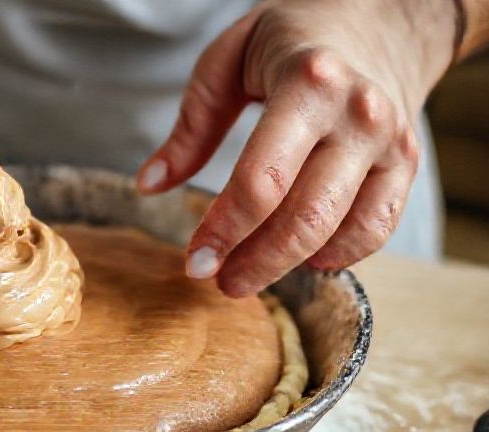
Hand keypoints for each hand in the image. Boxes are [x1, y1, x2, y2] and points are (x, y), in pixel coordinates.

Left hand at [137, 0, 455, 296]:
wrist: (381, 18)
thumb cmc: (292, 40)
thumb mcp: (228, 60)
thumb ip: (190, 126)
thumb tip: (149, 185)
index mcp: (308, 83)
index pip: (261, 180)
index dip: (224, 230)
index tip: (194, 260)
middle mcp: (357, 115)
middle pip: (304, 217)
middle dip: (254, 261)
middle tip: (217, 281)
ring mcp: (389, 142)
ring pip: (340, 230)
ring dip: (288, 266)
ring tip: (247, 275)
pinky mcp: (406, 164)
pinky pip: (378, 228)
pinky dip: (339, 255)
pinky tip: (302, 260)